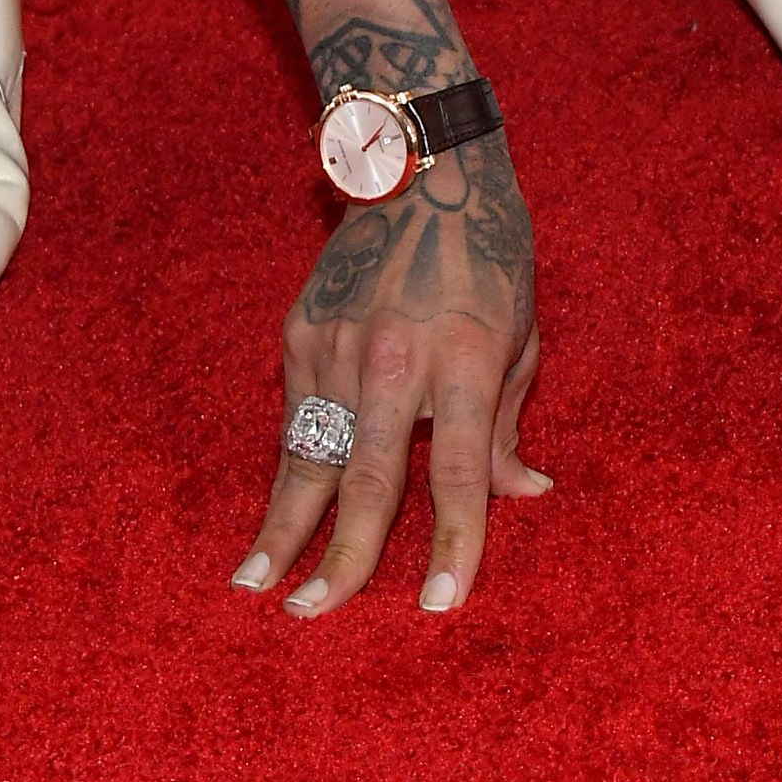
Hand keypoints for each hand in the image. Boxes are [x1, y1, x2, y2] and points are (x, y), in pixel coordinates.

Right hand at [231, 133, 545, 622]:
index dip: (456, 545)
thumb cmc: (488, 252)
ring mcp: (339, 344)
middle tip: (315, 617)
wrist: (422, 163)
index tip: (441, 607)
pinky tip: (271, 518)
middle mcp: (396, 357)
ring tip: (256, 587)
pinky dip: (287, 470)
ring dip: (282, 526)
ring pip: (310, 455)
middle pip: (369, 479)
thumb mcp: (522, 331)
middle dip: (344, 557)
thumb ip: (509, 421)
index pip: (461, 474)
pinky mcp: (300, 331)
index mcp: (466, 357)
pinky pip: (296, 418)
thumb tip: (524, 495)